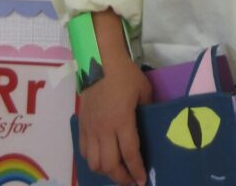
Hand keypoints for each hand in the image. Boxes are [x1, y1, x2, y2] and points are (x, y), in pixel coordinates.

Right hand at [78, 57, 152, 185]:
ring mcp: (90, 129)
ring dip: (106, 172)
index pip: (129, 154)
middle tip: (131, 182)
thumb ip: (148, 109)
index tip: (142, 181)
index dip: (136, 170)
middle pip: (110, 165)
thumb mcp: (144, 89)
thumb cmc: (125, 74)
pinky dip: (92, 161)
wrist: (99, 61)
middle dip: (122, 178)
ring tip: (117, 172)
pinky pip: (83, 151)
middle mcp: (104, 130)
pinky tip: (101, 159)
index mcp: (122, 121)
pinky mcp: (82, 125)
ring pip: (94, 163)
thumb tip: (153, 122)